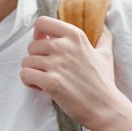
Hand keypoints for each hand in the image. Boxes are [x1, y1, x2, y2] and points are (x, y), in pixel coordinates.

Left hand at [19, 16, 131, 130]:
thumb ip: (103, 38)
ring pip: (26, 61)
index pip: (42, 22)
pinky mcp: (51, 82)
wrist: (106, 108)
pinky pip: (25, 75)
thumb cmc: (104, 82)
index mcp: (75, 36)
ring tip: (44, 81)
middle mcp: (64, 46)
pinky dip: (29, 82)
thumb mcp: (105, 54)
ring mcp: (57, 64)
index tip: (43, 45)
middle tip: (47, 71)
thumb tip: (103, 27)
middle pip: (32, 45)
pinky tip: (41, 88)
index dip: (38, 34)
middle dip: (36, 59)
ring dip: (32, 72)